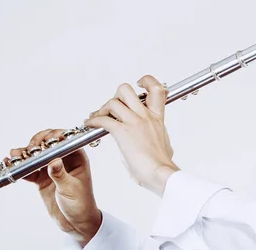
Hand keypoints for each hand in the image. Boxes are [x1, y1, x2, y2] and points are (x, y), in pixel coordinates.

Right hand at [8, 129, 101, 246]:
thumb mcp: (71, 189)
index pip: (65, 140)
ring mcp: (51, 168)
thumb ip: (61, 175)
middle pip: (48, 144)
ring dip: (25, 153)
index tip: (44, 141)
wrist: (75, 222)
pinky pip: (29, 169)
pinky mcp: (41, 178)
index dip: (54, 137)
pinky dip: (20, 166)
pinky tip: (10, 163)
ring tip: (15, 155)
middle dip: (37, 143)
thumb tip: (53, 161)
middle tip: (29, 149)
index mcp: (77, 158)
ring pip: (36, 155)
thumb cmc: (81, 204)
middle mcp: (64, 159)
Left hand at [84, 75, 178, 196]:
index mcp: (158, 118)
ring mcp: (134, 123)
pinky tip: (90, 125)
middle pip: (127, 90)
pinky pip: (103, 120)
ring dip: (102, 109)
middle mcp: (146, 116)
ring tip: (98, 118)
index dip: (147, 81)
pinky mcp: (123, 133)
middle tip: (112, 107)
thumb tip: (159, 145)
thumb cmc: (163, 165)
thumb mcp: (165, 145)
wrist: (162, 174)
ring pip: (113, 101)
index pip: (157, 89)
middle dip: (115, 96)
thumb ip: (159, 139)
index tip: (139, 83)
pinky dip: (93, 121)